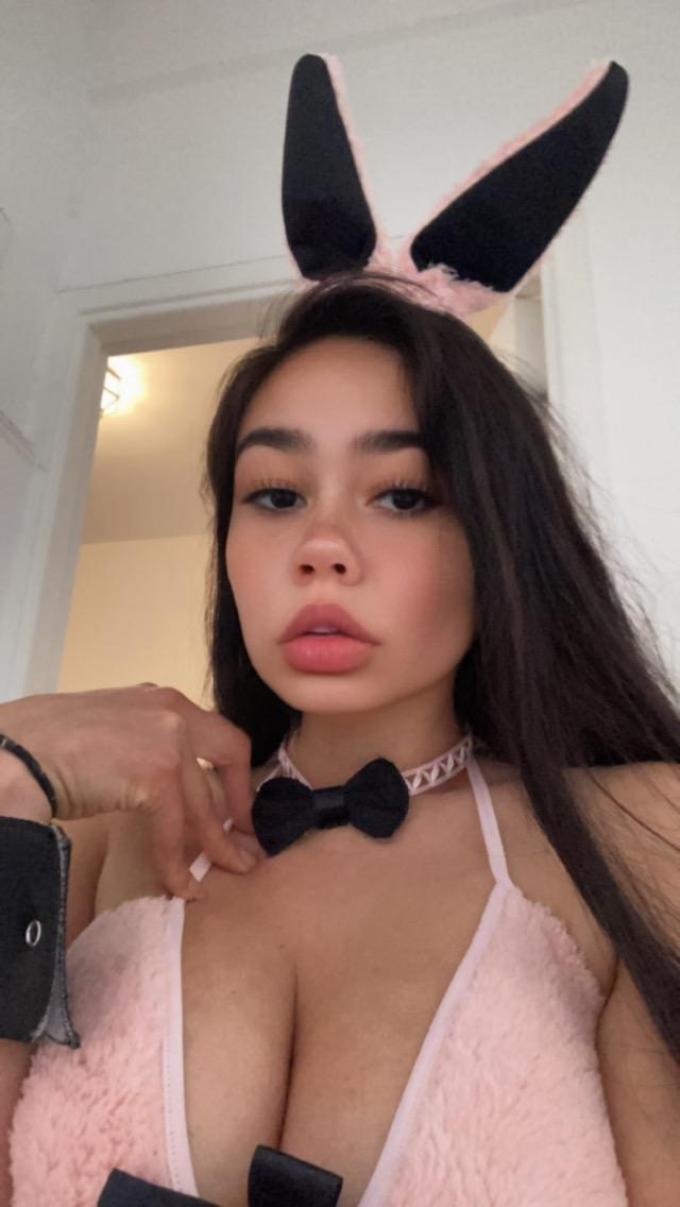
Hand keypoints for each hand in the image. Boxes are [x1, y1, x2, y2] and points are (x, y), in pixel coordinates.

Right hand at [0, 685, 261, 898]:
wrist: (14, 751)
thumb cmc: (45, 744)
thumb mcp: (110, 730)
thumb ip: (142, 744)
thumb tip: (162, 787)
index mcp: (161, 699)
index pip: (218, 734)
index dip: (233, 774)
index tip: (237, 808)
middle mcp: (173, 712)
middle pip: (231, 755)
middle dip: (242, 802)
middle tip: (248, 840)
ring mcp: (168, 740)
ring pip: (204, 803)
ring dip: (219, 843)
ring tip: (230, 871)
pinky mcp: (156, 774)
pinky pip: (175, 829)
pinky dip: (176, 864)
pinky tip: (180, 886)